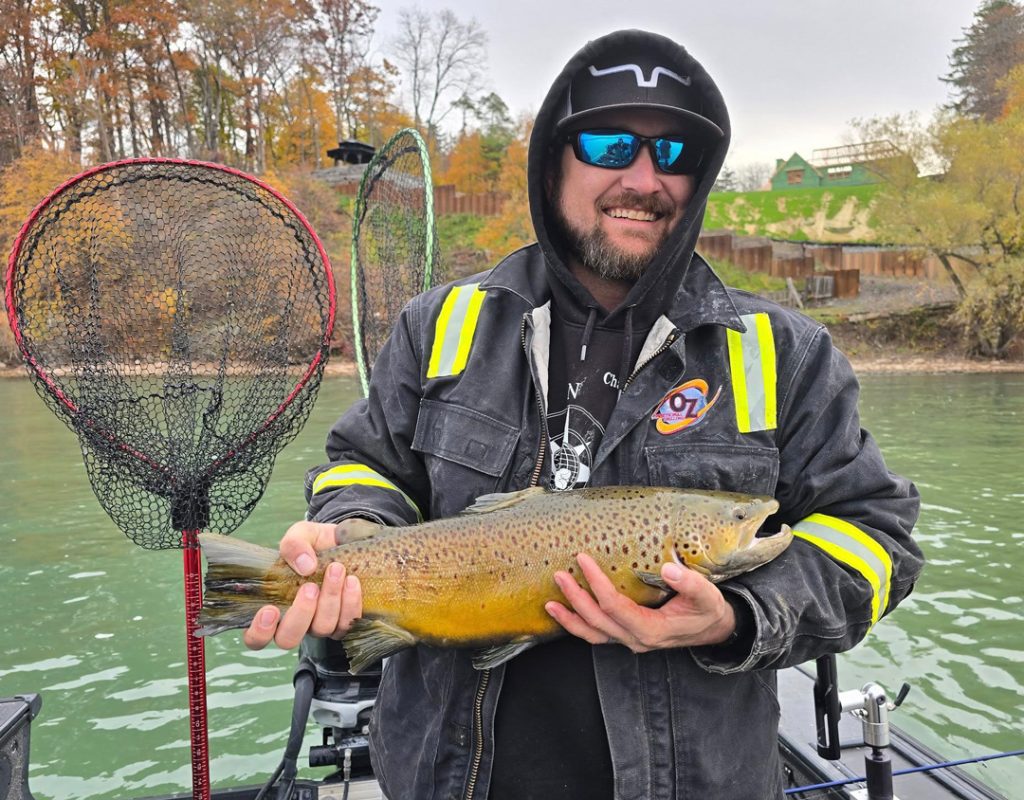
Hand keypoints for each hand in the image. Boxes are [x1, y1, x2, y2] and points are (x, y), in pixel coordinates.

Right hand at [243, 520, 363, 650]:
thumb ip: (294, 544)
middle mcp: (294, 621)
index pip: (255, 637)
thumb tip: (305, 566)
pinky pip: (347, 625)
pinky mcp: (344, 623)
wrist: (346, 541)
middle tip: (310, 587)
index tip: (270, 609)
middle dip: (300, 614)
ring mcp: (320, 625)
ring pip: (322, 628)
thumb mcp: (301, 534)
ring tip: (337, 570)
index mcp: (273, 605)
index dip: (260, 631)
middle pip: (288, 639)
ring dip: (330, 600)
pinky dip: (350, 603)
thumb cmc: (315, 543)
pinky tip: (352, 581)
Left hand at [545, 553, 735, 651]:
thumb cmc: (708, 610)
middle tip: (559, 575)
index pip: (615, 606)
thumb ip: (690, 583)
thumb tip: (668, 569)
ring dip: (570, 619)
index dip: (597, 583)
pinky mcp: (627, 636)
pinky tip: (564, 613)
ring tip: (549, 604)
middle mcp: (636, 639)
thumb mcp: (706, 595)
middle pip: (597, 620)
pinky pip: (597, 635)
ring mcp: (630, 641)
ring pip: (593, 634)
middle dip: (575, 598)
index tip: (583, 560)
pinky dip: (578, 626)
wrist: (713, 629)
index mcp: (652, 629)